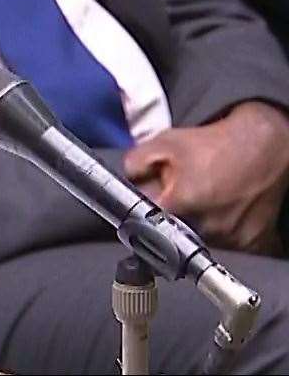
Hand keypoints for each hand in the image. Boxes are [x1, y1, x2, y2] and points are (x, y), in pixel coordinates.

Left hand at [125, 102, 288, 253]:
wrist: (263, 145)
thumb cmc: (214, 144)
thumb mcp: (162, 143)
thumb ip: (134, 164)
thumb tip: (126, 183)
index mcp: (180, 205)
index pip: (146, 223)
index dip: (143, 214)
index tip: (148, 207)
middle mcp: (208, 227)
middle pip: (174, 234)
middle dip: (172, 217)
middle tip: (184, 194)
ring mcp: (232, 239)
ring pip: (201, 241)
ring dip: (198, 224)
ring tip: (206, 197)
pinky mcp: (252, 243)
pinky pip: (228, 245)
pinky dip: (222, 230)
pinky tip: (223, 207)